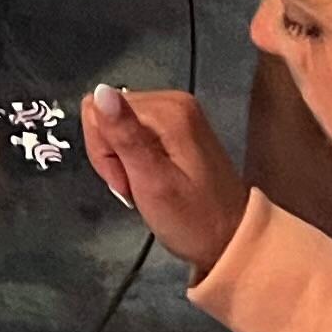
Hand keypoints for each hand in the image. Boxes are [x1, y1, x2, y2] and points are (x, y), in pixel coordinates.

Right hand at [82, 84, 248, 268]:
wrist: (233, 241)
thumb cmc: (193, 220)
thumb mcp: (153, 182)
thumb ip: (125, 135)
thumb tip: (100, 90)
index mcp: (168, 110)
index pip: (98, 110)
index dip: (103, 150)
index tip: (126, 180)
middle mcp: (172, 102)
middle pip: (107, 114)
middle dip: (113, 156)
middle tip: (136, 186)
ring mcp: (176, 114)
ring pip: (116, 124)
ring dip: (121, 159)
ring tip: (144, 186)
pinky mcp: (176, 128)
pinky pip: (132, 133)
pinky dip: (133, 159)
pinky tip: (150, 179)